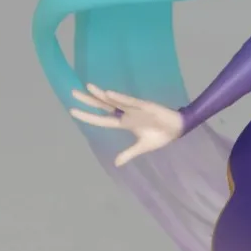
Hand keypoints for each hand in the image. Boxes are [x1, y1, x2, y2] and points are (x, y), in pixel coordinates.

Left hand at [69, 83, 183, 166]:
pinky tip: (108, 94)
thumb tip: (116, 164)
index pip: (101, 119)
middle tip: (72, 92)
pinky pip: (130, 101)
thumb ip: (128, 153)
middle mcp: (126, 113)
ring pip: (114, 100)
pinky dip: (119, 98)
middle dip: (89, 100)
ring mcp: (134, 108)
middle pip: (103, 106)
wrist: (178, 128)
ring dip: (102, 95)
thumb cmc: (161, 136)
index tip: (72, 111)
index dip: (88, 116)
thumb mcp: (143, 147)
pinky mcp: (145, 105)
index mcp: (124, 123)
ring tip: (88, 87)